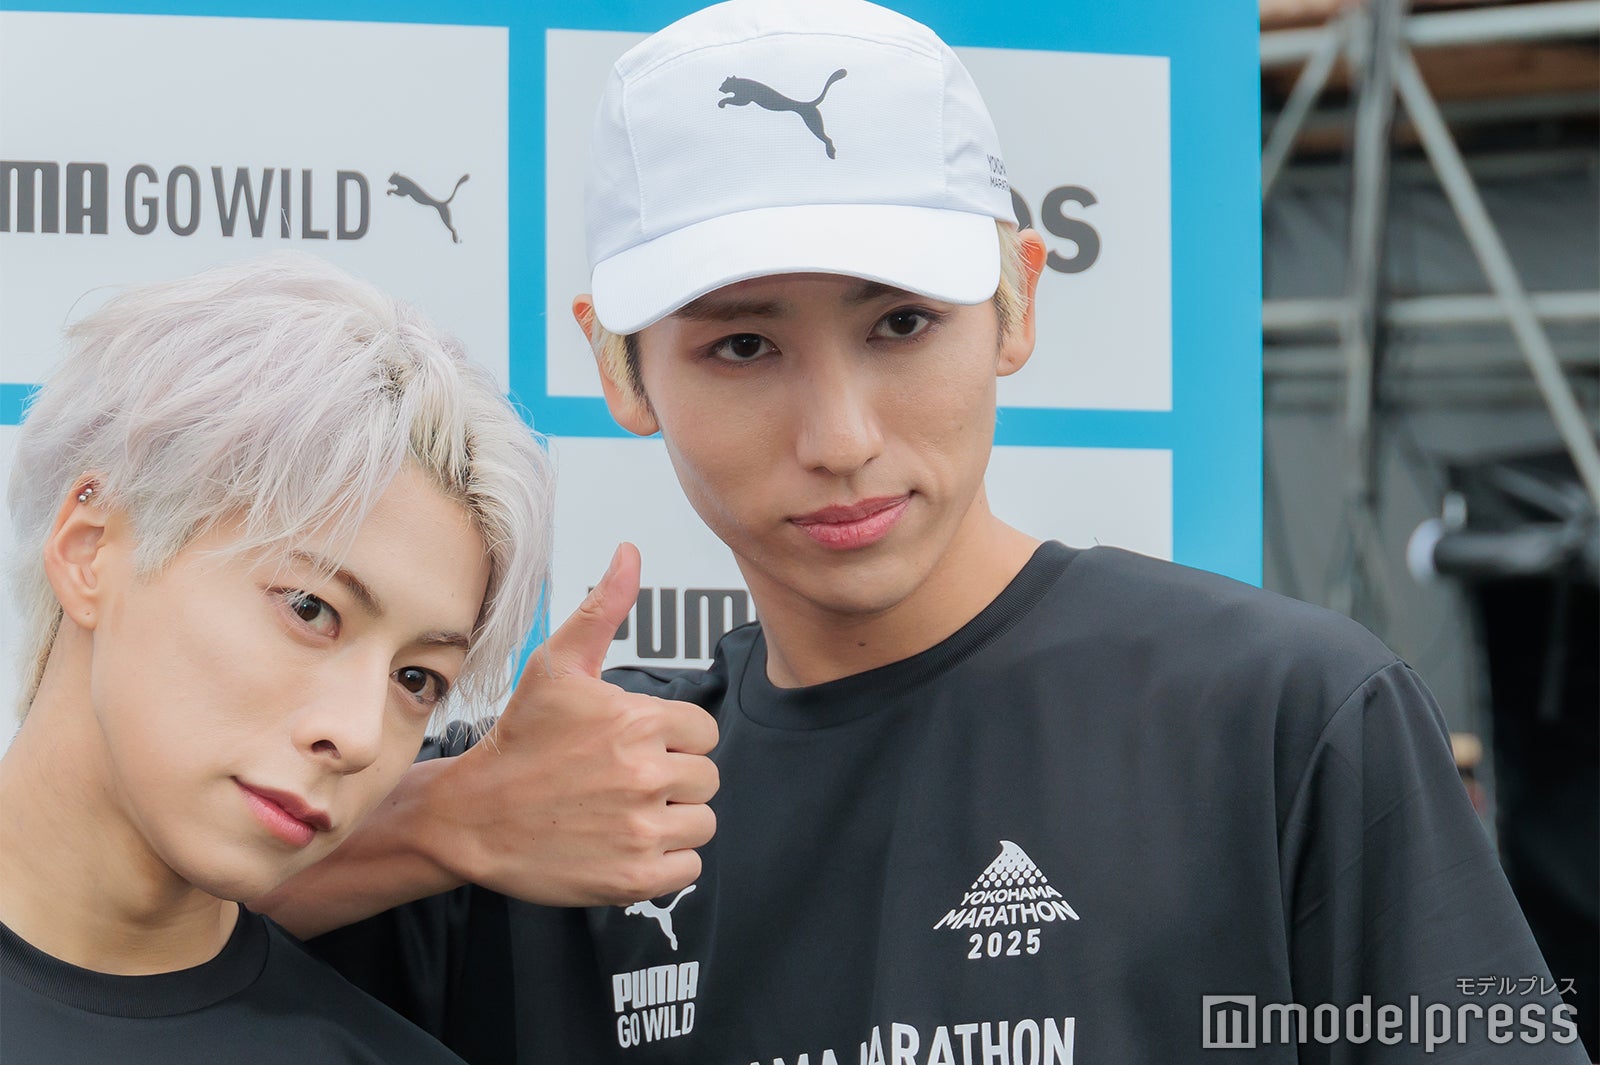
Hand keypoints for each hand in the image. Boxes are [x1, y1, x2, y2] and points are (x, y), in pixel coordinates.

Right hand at [424, 543, 718, 904]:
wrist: (472, 818)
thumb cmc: (519, 738)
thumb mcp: (556, 667)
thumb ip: (603, 608)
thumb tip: (631, 551)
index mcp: (638, 721)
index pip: (703, 732)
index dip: (673, 739)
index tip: (631, 748)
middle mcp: (645, 774)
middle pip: (705, 778)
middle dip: (673, 780)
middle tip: (621, 783)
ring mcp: (641, 830)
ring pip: (702, 822)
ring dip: (673, 821)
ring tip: (623, 813)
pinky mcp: (634, 878)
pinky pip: (689, 868)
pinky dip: (667, 862)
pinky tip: (625, 845)